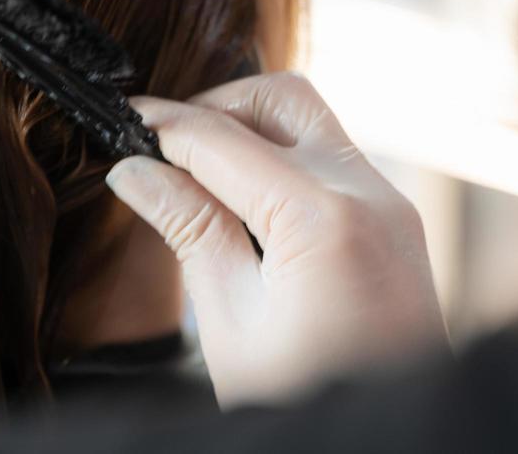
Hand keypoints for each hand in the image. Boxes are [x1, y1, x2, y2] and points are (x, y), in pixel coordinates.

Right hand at [106, 73, 448, 406]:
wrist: (392, 442)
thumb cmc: (308, 398)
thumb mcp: (231, 323)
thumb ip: (189, 230)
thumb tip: (135, 170)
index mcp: (322, 216)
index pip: (222, 138)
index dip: (162, 125)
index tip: (119, 121)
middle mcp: (368, 191)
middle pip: (282, 99)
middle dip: (216, 107)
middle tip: (163, 147)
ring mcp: (392, 203)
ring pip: (313, 123)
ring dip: (253, 132)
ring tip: (197, 180)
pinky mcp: (397, 221)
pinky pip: (336, 161)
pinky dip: (286, 162)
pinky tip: (245, 205)